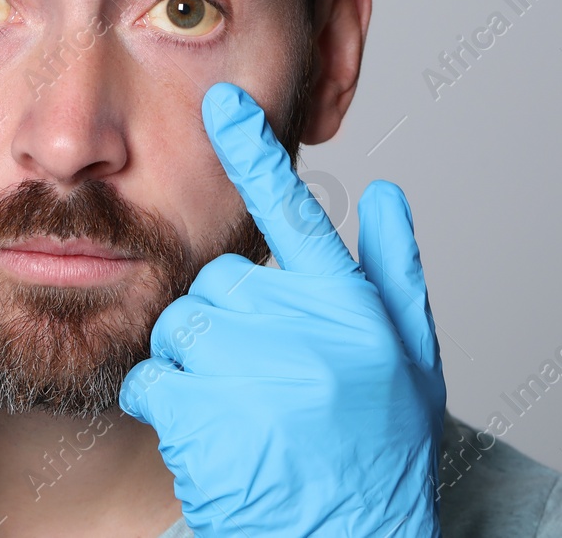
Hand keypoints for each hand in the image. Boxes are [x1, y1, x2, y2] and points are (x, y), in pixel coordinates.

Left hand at [120, 82, 445, 537]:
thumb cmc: (378, 459)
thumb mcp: (411, 367)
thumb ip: (395, 275)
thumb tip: (385, 195)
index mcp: (354, 313)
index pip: (297, 215)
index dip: (257, 154)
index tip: (225, 102)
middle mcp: (303, 334)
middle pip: (219, 280)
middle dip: (225, 320)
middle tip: (257, 373)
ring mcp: (249, 374)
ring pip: (179, 325)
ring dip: (192, 362)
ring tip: (237, 409)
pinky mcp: (200, 417)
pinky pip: (150, 376)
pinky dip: (162, 400)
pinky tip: (203, 431)